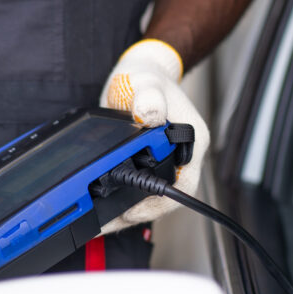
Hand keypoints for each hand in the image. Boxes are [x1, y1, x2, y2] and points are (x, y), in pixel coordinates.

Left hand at [99, 39, 209, 233]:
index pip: (183, 184)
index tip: (133, 208)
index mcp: (191, 140)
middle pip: (167, 198)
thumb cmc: (146, 77)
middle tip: (108, 221)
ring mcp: (167, 161)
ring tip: (101, 219)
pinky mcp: (150, 163)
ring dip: (127, 210)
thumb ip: (149, 95)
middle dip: (137, 213)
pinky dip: (122, 199)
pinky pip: (140, 188)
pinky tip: (103, 205)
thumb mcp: (145, 81)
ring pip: (152, 197)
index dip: (158, 202)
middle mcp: (183, 155)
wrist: (140, 73)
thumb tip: (150, 113)